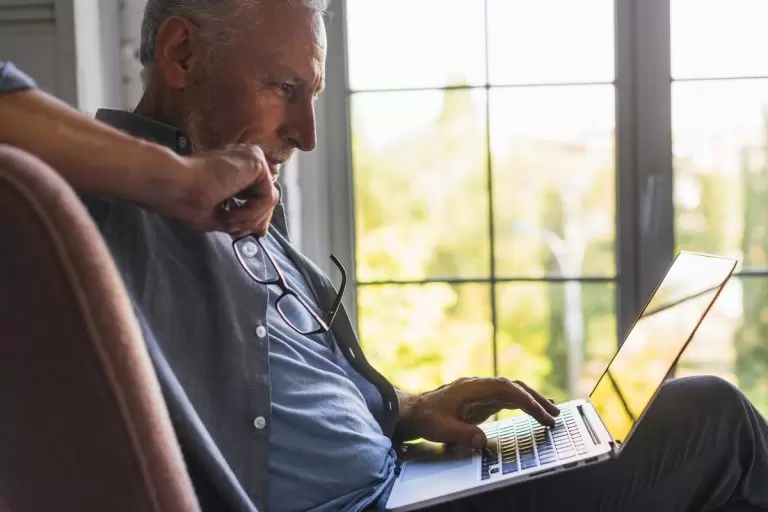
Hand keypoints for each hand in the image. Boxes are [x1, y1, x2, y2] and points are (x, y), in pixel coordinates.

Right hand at [160, 144, 278, 235]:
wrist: (175, 185)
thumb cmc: (187, 200)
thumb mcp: (219, 216)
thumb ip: (242, 219)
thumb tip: (262, 230)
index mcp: (236, 170)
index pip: (259, 195)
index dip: (252, 217)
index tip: (235, 230)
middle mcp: (247, 161)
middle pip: (267, 198)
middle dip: (252, 221)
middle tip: (231, 227)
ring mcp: (253, 159)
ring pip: (269, 201)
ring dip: (248, 219)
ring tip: (227, 220)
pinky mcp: (257, 163)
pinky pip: (268, 197)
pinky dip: (251, 213)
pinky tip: (231, 214)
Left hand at [396, 377, 559, 449]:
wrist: (413, 411)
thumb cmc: (426, 418)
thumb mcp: (441, 429)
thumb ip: (462, 434)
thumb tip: (483, 441)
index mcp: (472, 388)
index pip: (506, 389)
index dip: (526, 400)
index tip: (541, 414)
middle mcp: (480, 386)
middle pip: (514, 387)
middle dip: (536, 400)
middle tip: (555, 416)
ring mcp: (482, 392)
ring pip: (513, 392)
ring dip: (533, 401)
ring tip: (552, 413)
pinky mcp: (482, 400)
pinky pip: (507, 399)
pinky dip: (523, 404)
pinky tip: (535, 409)